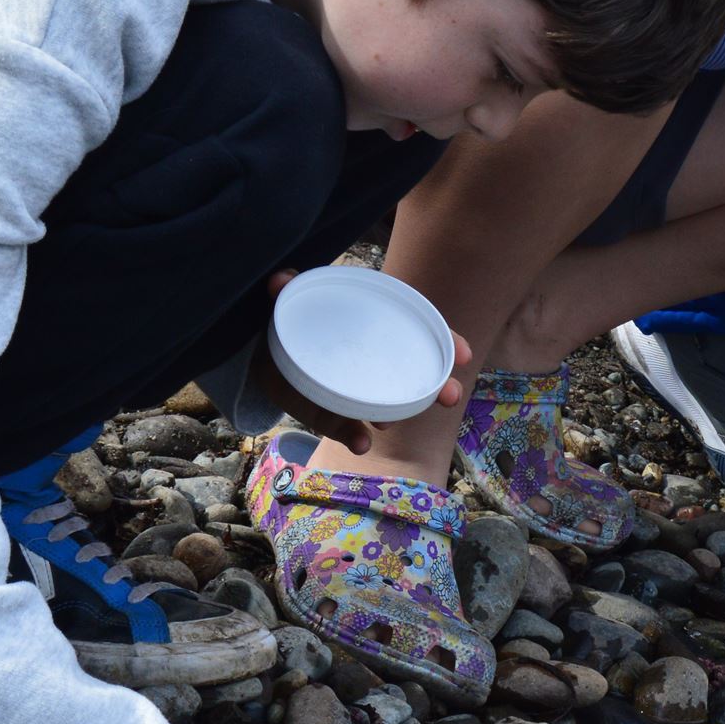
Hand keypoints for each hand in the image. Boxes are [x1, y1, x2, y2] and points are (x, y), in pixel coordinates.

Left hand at [252, 271, 470, 454]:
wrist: (258, 348)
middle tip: (452, 396)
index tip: (466, 353)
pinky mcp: (326, 410)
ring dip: (392, 415)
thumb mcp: (291, 302)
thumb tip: (278, 278)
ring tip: (386, 427)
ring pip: (382, 403)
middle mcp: (368, 360)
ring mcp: (350, 387)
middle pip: (412, 373)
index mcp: (369, 327)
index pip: (417, 332)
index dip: (444, 341)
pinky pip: (344, 424)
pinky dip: (350, 434)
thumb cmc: (289, 319)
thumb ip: (288, 290)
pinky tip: (359, 445)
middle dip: (436, 387)